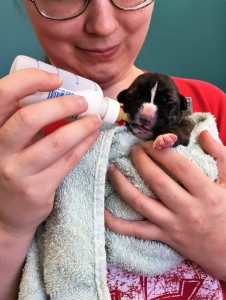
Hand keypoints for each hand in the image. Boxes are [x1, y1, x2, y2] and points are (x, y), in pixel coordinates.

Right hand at [0, 69, 100, 238]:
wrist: (7, 214)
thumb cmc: (12, 168)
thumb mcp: (9, 142)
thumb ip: (23, 121)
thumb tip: (57, 94)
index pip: (3, 94)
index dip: (30, 80)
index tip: (56, 78)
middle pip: (30, 118)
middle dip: (63, 105)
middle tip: (82, 102)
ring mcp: (16, 172)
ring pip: (56, 142)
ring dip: (81, 127)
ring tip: (94, 120)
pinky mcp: (36, 189)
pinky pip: (67, 161)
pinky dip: (83, 145)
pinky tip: (91, 137)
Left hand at [105, 130, 225, 280]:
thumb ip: (220, 155)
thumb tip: (203, 132)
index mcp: (205, 192)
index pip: (179, 166)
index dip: (162, 151)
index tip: (151, 142)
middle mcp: (186, 209)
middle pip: (156, 181)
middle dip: (141, 161)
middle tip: (133, 149)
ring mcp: (171, 225)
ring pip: (140, 203)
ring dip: (122, 184)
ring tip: (112, 168)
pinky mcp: (162, 237)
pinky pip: (133, 230)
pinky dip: (115, 221)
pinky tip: (101, 208)